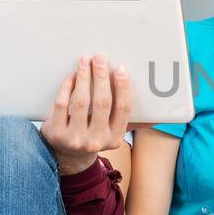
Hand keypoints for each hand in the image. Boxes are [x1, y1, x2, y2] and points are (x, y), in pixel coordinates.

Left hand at [41, 56, 132, 174]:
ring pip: (81, 101)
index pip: (123, 109)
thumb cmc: (94, 136)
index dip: (123, 87)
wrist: (67, 156)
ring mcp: (74, 139)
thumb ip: (132, 123)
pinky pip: (61, 104)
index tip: (120, 69)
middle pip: (102, 102)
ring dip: (84, 77)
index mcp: (114, 139)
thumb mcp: (112, 134)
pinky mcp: (55, 133)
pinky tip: (72, 76)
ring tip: (85, 61)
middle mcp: (95, 141)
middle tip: (99, 58)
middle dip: (101, 76)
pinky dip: (67, 86)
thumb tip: (158, 115)